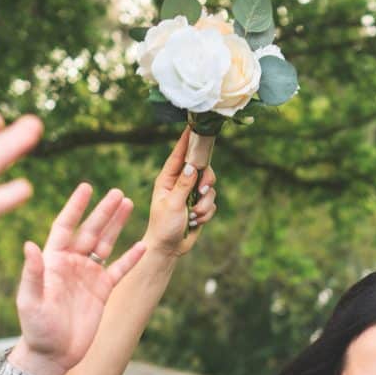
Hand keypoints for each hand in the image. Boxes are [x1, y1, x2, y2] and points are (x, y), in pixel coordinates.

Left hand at [7, 181, 146, 374]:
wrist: (52, 355)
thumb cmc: (36, 329)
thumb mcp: (30, 302)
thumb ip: (32, 274)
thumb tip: (29, 245)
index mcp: (52, 261)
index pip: (65, 226)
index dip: (75, 207)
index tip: (86, 188)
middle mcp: (71, 263)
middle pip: (90, 231)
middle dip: (103, 211)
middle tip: (117, 193)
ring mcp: (88, 276)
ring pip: (105, 244)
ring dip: (116, 225)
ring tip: (128, 204)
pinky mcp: (102, 291)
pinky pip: (119, 270)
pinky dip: (131, 258)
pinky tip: (143, 245)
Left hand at [143, 128, 219, 262]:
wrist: (169, 248)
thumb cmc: (163, 226)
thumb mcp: (172, 204)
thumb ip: (184, 185)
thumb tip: (193, 166)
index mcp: (168, 178)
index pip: (180, 154)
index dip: (188, 141)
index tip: (195, 127)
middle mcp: (180, 183)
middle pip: (202, 169)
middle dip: (206, 181)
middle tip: (201, 191)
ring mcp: (190, 194)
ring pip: (210, 188)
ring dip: (204, 204)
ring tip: (193, 215)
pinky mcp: (199, 206)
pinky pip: (212, 203)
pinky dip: (206, 213)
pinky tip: (195, 221)